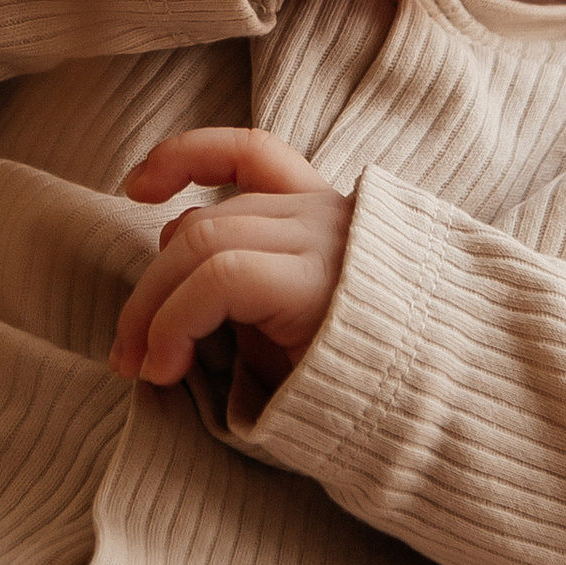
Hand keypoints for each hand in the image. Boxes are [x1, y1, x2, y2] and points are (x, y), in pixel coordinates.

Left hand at [114, 128, 351, 390]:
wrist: (440, 412)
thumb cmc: (363, 383)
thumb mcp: (292, 325)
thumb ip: (243, 283)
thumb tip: (166, 273)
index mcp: (324, 217)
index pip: (251, 152)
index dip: (187, 155)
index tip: (136, 187)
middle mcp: (324, 216)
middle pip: (203, 221)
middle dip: (148, 286)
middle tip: (125, 354)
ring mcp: (323, 241)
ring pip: (199, 242)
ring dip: (150, 309)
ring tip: (142, 368)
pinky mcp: (316, 281)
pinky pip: (218, 278)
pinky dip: (174, 321)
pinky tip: (167, 366)